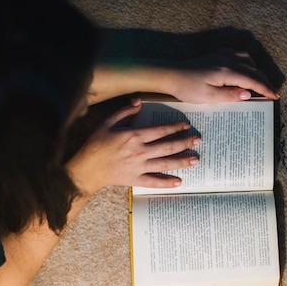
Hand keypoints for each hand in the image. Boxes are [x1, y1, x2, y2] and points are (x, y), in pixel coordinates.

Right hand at [66, 99, 200, 194]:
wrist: (88, 168)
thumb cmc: (96, 143)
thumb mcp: (107, 122)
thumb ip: (125, 111)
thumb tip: (139, 102)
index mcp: (134, 136)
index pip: (160, 130)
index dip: (175, 127)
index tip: (186, 126)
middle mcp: (139, 151)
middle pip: (167, 146)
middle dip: (184, 143)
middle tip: (198, 141)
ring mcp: (139, 167)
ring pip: (165, 163)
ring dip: (182, 161)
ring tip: (195, 160)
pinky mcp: (135, 180)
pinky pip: (153, 182)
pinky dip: (166, 183)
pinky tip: (179, 182)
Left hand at [164, 49, 278, 102]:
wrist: (174, 75)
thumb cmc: (189, 89)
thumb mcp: (209, 97)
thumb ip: (230, 95)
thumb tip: (248, 94)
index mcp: (228, 72)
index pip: (253, 81)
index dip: (265, 89)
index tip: (275, 96)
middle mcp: (229, 60)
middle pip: (254, 70)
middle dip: (265, 82)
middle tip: (273, 93)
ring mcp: (224, 56)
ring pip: (249, 61)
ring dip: (258, 72)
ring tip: (262, 84)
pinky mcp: (219, 55)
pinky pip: (240, 56)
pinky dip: (248, 63)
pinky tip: (247, 70)